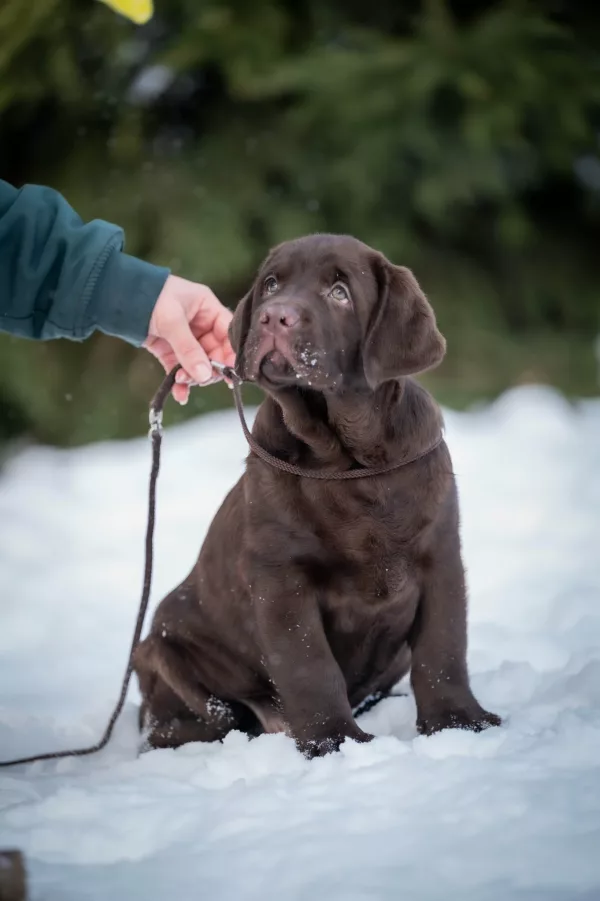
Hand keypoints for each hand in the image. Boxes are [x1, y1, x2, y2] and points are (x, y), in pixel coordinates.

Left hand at [144, 275, 234, 403]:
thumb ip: (188, 349)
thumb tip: (204, 375)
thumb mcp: (172, 321)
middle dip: (208, 369)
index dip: (230, 353)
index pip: (228, 333)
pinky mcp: (169, 350)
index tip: (229, 372)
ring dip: (192, 376)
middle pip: (215, 353)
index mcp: (207, 308)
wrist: (116, 297)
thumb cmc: (149, 297)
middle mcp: (200, 324)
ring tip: (181, 381)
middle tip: (200, 379)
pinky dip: (180, 382)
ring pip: (197, 364)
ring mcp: (185, 338)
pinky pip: (180, 368)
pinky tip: (179, 395)